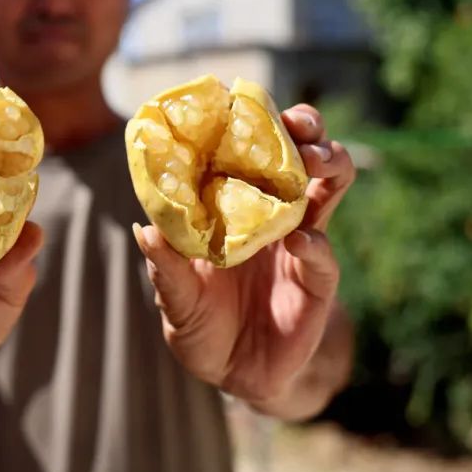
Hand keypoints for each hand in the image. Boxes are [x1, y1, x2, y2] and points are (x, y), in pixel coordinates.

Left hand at [133, 104, 355, 408]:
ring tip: (314, 162)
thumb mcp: (176, 300)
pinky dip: (316, 247)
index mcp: (236, 205)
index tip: (242, 96)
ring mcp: (300, 244)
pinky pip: (324, 259)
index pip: (250, 151)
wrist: (236, 376)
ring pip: (329, 190)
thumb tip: (143, 230)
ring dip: (327, 168)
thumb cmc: (200, 326)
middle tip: (299, 123)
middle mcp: (273, 213)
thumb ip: (165, 270)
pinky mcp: (316, 284)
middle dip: (305, 130)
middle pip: (300, 156)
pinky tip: (301, 241)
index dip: (253, 122)